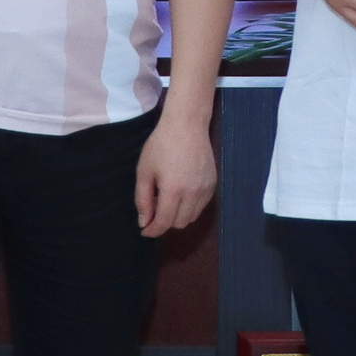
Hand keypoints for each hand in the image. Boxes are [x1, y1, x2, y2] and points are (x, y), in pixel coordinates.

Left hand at [136, 112, 217, 236]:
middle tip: (154, 210)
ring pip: (192, 217)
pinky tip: (181, 194)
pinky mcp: (213, 184)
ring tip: (168, 201)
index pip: (164, 223)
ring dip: (178, 216)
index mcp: (173, 190)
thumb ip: (142, 199)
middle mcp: (193, 193)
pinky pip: (201, 206)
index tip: (145, 230)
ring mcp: (206, 189)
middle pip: (179, 224)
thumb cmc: (161, 145)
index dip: (153, 230)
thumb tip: (144, 222)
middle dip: (165, 222)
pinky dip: (190, 207)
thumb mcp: (144, 171)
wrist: (187, 125)